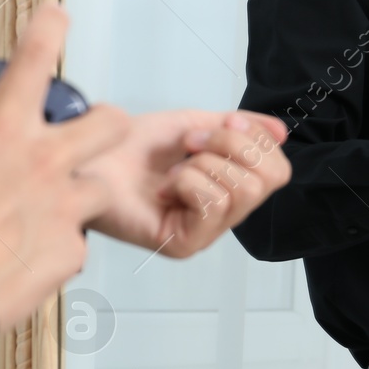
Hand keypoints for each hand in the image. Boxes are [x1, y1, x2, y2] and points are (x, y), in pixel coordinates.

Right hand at [0, 3, 131, 334]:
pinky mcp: (72, 249)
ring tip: (49, 210)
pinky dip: (58, 242)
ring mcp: (65, 207)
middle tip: (87, 135)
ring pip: (100, 186)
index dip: (50, 26)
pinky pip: (77, 238)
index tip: (57, 15)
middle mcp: (44, 163)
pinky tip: (29, 252)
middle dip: (106, 123)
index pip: (35, 57)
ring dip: (81, 192)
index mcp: (2, 132)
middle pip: (112, 122)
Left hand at [79, 109, 291, 256]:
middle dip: (229, 146)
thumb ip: (238, 127)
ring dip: (203, 162)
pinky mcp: (183, 245)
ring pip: (241, 190)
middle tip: (191, 145)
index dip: (255, 139)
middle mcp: (222, 217)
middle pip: (268, 180)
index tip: (221, 124)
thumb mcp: (193, 124)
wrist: (87, 156)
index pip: (278, 171)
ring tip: (173, 166)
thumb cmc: (128, 147)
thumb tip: (280, 132)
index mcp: (229, 190)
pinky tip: (164, 185)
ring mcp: (204, 234)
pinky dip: (187, 181)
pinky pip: (212, 203)